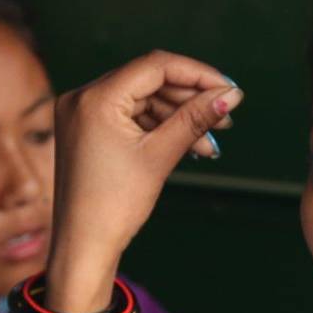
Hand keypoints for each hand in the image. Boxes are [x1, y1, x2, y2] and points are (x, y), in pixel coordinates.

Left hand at [45, 51, 242, 312]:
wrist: (83, 246)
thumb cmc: (115, 205)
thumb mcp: (160, 156)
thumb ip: (195, 118)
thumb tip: (230, 94)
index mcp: (95, 98)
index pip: (155, 66)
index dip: (197, 74)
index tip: (229, 90)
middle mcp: (82, 97)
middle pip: (149, 81)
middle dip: (190, 99)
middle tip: (225, 116)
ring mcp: (82, 113)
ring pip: (143, 100)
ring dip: (178, 117)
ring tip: (211, 143)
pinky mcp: (86, 129)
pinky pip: (129, 116)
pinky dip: (158, 128)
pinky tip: (188, 146)